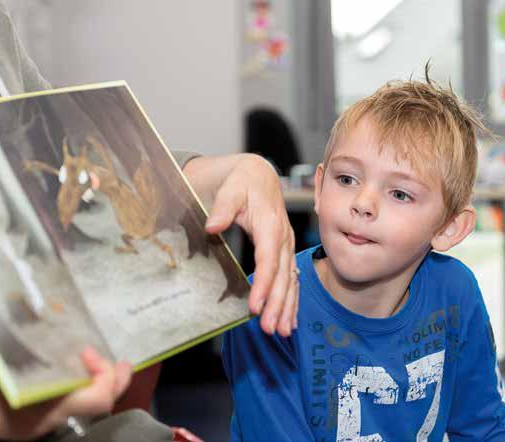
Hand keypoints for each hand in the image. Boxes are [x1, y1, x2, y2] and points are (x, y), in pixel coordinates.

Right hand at [0, 337, 131, 440]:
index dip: (105, 374)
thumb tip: (55, 314)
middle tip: (122, 362)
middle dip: (114, 381)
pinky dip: (72, 390)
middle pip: (97, 406)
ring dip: (95, 384)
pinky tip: (68, 372)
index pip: (96, 398)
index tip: (90, 351)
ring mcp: (31, 428)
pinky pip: (60, 410)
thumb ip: (31, 336)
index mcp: (39, 406)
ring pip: (80, 409)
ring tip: (99, 362)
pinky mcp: (21, 427)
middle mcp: (41, 423)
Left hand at [185, 154, 298, 335]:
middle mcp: (283, 238)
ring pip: (290, 281)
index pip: (269, 260)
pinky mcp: (285, 252)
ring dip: (287, 307)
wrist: (258, 173)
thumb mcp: (230, 188)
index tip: (256, 306)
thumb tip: (212, 226)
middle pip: (283, 276)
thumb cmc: (242, 181)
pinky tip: (290, 320)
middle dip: (278, 304)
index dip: (263, 284)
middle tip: (270, 328)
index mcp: (271, 224)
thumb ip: (222, 208)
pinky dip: (292, 301)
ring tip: (282, 331)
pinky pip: (291, 279)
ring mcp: (286, 246)